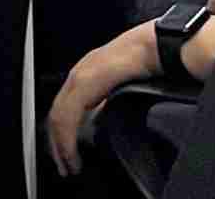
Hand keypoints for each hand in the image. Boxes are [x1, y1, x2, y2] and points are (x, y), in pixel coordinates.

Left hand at [47, 22, 154, 178]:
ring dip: (61, 145)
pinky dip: (67, 138)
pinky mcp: (86, 82)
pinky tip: (73, 153)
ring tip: (69, 166)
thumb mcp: (123, 87)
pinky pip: (68, 115)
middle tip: (64, 167)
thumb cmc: (147, 65)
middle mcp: (79, 74)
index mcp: (87, 75)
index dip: (62, 135)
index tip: (67, 157)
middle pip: (56, 114)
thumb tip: (105, 122)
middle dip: (57, 144)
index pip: (63, 108)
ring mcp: (80, 76)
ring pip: (59, 116)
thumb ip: (110, 101)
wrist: (158, 46)